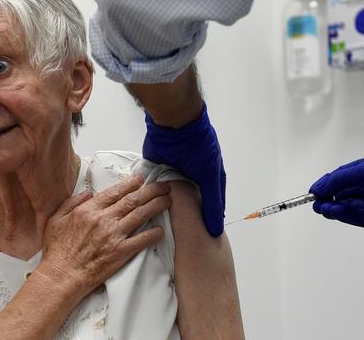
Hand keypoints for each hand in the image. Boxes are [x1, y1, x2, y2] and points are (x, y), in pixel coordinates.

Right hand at [40, 174, 171, 296]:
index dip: (130, 184)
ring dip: (156, 205)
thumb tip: (87, 193)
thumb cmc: (56, 251)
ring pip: (140, 215)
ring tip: (167, 200)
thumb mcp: (56, 219)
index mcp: (88, 210)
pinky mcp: (120, 252)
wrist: (61, 276)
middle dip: (150, 191)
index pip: (115, 192)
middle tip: (163, 186)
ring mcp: (113, 236)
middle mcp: (103, 220)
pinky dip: (153, 234)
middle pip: (132, 200)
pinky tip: (161, 230)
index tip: (140, 179)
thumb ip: (71, 202)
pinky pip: (141, 240)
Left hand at [143, 104, 225, 236]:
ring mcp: (174, 174)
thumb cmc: (199, 149)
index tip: (200, 238)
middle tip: (177, 239)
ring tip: (159, 230)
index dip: (204, 221)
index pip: (208, 205)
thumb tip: (216, 230)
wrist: (174, 125)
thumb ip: (212, 205)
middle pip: (188, 202)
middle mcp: (191, 177)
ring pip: (170, 197)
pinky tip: (147, 213)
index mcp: (208, 178)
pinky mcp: (157, 171)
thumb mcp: (210, 179)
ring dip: (165, 208)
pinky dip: (151, 197)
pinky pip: (154, 188)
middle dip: (183, 216)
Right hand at [309, 154, 363, 232]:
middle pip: (341, 194)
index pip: (340, 178)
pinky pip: (354, 218)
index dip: (326, 184)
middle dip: (326, 198)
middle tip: (315, 202)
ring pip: (346, 207)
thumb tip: (319, 187)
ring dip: (332, 208)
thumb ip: (339, 179)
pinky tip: (334, 212)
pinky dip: (342, 215)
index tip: (313, 191)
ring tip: (322, 208)